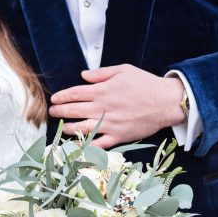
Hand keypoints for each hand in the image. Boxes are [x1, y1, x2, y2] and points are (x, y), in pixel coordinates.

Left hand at [49, 64, 185, 148]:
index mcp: (102, 91)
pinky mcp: (118, 136)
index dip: (62, 97)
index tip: (55, 99)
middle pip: (74, 110)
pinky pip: (99, 144)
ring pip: (82, 128)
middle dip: (60, 112)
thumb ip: (101, 73)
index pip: (74, 93)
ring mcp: (109, 124)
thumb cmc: (146, 84)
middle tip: (52, 113)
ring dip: (69, 128)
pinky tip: (80, 146)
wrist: (165, 102)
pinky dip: (88, 146)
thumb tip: (84, 75)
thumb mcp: (123, 70)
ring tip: (62, 128)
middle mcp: (102, 108)